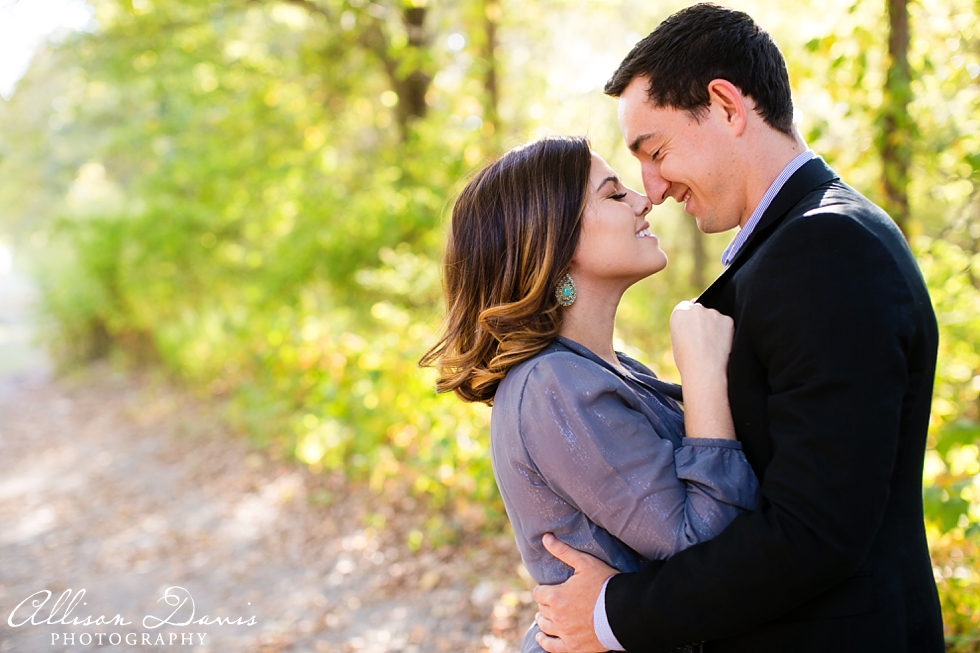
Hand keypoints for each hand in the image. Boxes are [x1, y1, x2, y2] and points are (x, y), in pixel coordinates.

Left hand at [532, 533, 615, 652]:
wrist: (624, 611)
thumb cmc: (605, 584)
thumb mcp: (585, 563)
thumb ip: (563, 551)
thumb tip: (546, 537)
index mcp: (556, 597)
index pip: (538, 593)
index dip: (543, 590)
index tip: (549, 589)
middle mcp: (557, 617)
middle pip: (542, 609)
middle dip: (546, 604)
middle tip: (552, 601)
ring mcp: (565, 634)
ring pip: (545, 626)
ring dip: (544, 620)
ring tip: (546, 616)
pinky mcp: (574, 647)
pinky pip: (552, 647)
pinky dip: (545, 642)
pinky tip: (542, 637)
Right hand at [670, 301, 736, 439]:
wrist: (704, 372)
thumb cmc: (687, 362)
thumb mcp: (677, 341)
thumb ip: (685, 328)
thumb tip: (695, 326)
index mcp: (679, 313)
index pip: (686, 307)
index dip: (691, 319)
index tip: (694, 329)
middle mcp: (696, 308)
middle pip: (701, 310)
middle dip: (703, 321)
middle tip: (704, 340)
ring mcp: (713, 313)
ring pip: (715, 317)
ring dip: (715, 327)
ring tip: (713, 348)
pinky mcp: (728, 320)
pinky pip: (726, 324)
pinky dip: (726, 333)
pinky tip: (721, 347)